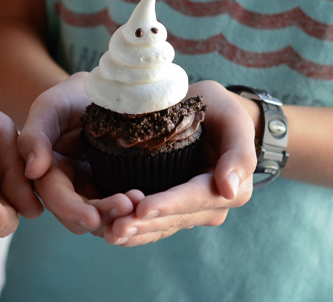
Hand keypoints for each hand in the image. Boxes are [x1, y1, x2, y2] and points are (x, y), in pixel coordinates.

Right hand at [18, 72, 135, 234]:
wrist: (100, 93)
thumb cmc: (69, 98)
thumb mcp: (49, 108)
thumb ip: (34, 136)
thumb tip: (32, 171)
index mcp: (47, 173)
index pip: (55, 198)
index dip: (72, 210)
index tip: (93, 218)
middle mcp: (68, 188)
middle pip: (80, 216)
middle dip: (103, 216)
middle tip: (127, 207)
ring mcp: (93, 191)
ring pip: (103, 217)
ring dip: (120, 217)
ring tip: (139, 203)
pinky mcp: (115, 188)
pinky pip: (122, 209)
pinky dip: (133, 210)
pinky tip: (146, 200)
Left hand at [105, 80, 255, 245]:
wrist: (209, 115)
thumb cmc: (219, 111)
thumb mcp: (233, 120)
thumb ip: (238, 152)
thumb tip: (228, 189)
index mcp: (230, 188)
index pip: (194, 198)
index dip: (168, 204)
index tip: (142, 208)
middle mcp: (210, 206)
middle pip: (174, 219)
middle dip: (145, 224)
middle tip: (116, 227)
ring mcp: (190, 213)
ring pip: (161, 227)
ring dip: (135, 233)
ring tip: (109, 234)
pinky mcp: (171, 213)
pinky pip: (153, 227)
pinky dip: (133, 233)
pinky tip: (111, 236)